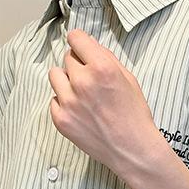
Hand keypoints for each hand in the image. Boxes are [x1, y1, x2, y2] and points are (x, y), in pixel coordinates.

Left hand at [48, 28, 163, 178]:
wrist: (133, 150)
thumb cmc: (134, 117)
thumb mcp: (129, 79)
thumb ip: (106, 58)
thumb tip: (89, 46)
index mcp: (101, 68)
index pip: (75, 37)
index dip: (81, 44)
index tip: (83, 51)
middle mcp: (82, 82)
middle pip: (67, 58)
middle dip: (78, 66)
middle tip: (92, 83)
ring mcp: (69, 102)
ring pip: (55, 75)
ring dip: (67, 81)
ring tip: (82, 96)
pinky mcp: (61, 119)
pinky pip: (53, 100)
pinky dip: (64, 103)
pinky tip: (80, 112)